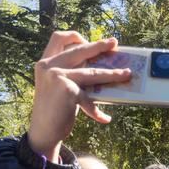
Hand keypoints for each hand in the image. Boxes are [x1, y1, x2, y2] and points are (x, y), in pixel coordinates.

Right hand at [29, 31, 131, 160]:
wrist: (42, 132)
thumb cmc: (54, 109)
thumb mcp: (59, 85)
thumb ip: (71, 72)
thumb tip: (98, 64)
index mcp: (45, 62)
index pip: (58, 38)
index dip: (75, 36)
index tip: (89, 41)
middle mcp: (49, 66)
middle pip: (80, 50)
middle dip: (99, 46)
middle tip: (114, 43)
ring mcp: (57, 76)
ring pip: (92, 73)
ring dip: (112, 75)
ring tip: (126, 74)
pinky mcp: (68, 91)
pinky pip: (90, 99)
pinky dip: (98, 111)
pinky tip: (105, 119)